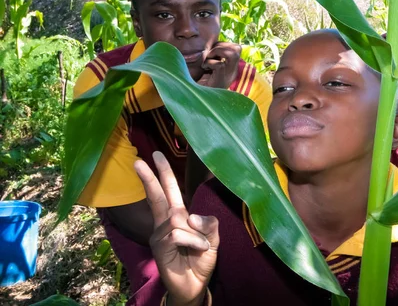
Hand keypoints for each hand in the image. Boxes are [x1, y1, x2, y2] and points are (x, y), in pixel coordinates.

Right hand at [134, 152, 218, 305]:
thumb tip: (191, 216)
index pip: (169, 191)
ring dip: (197, 234)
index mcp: (178, 217)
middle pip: (159, 195)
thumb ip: (209, 223)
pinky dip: (194, 241)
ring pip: (179, 219)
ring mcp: (160, 234)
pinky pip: (179, 233)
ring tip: (200, 248)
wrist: (194, 285)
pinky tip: (196, 250)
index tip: (156, 156)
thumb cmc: (201, 260)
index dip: (164, 174)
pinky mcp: (160, 246)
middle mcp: (166, 223)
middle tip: (140, 160)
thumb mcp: (213, 239)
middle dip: (150, 177)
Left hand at [197, 42, 240, 88]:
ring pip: (232, 53)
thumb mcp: (210, 68)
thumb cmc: (202, 85)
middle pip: (237, 48)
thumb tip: (210, 44)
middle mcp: (233, 70)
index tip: (212, 50)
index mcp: (231, 67)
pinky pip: (219, 64)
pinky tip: (204, 67)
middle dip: (221, 45)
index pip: (236, 47)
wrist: (200, 100)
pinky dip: (209, 62)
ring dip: (217, 51)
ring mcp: (229, 74)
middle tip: (210, 54)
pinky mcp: (222, 78)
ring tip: (208, 58)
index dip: (223, 44)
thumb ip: (213, 57)